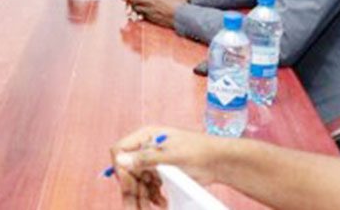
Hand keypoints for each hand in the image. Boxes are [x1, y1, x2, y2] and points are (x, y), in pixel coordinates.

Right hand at [110, 126, 227, 207]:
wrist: (219, 161)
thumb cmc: (197, 151)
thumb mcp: (171, 155)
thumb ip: (145, 158)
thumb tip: (120, 160)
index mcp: (146, 136)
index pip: (120, 150)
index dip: (120, 167)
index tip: (127, 183)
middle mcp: (146, 147)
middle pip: (128, 169)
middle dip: (131, 188)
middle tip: (134, 206)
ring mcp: (153, 161)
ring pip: (138, 181)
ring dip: (142, 195)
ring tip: (152, 206)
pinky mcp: (161, 173)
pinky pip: (148, 186)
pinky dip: (152, 196)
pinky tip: (162, 202)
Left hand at [125, 0, 188, 26]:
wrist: (182, 17)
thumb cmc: (179, 3)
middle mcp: (150, 1)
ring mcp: (149, 10)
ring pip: (136, 7)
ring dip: (135, 4)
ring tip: (137, 2)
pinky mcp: (151, 18)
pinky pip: (141, 14)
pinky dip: (139, 12)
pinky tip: (142, 11)